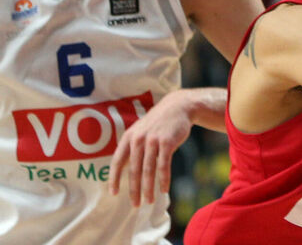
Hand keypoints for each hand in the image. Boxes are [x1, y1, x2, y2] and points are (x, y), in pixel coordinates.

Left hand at [108, 91, 193, 206]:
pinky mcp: (167, 142)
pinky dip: (163, 179)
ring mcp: (153, 140)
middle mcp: (139, 139)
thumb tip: (122, 169)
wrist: (178, 107)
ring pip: (148, 170)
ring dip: (148, 188)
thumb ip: (132, 147)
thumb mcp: (141, 130)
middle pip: (134, 170)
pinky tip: (164, 189)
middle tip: (135, 204)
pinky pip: (164, 165)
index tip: (114, 193)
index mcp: (129, 137)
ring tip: (148, 201)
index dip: (114, 179)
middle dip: (134, 189)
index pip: (117, 161)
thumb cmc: (158, 122)